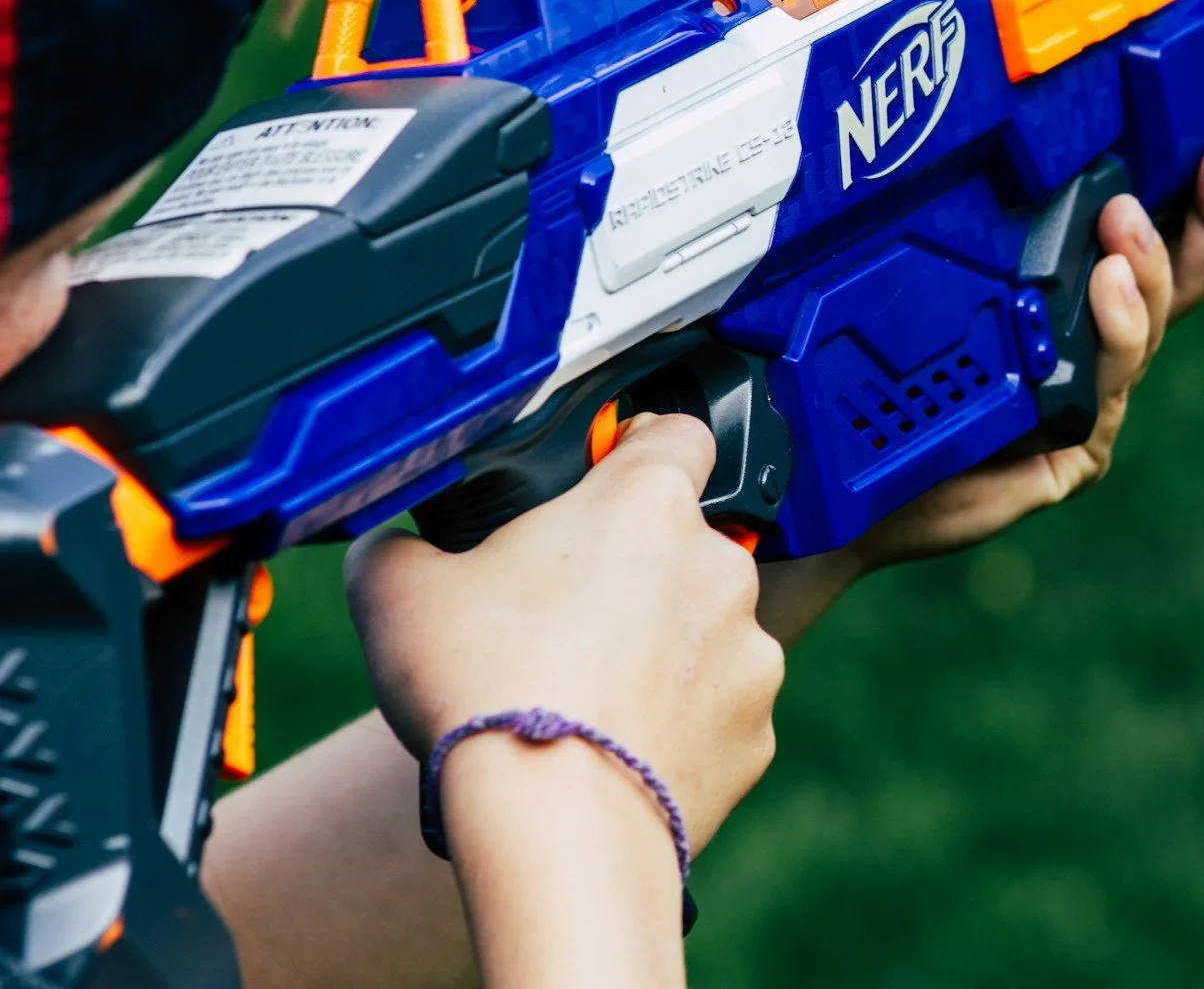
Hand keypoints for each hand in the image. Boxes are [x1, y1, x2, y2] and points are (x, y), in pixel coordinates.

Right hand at [346, 413, 782, 855]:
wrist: (550, 825)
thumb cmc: (483, 689)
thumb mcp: (398, 591)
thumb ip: (401, 547)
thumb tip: (394, 547)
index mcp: (646, 504)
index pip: (678, 434)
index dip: (639, 448)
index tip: (604, 477)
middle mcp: (717, 565)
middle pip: (682, 546)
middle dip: (634, 573)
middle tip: (562, 619)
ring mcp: (749, 651)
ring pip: (704, 634)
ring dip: (661, 653)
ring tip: (584, 698)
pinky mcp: (755, 732)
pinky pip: (717, 715)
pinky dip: (678, 728)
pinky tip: (617, 752)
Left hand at [755, 135, 1203, 638]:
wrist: (839, 479)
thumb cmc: (882, 375)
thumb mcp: (930, 274)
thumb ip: (979, 219)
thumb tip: (996, 123)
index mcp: (1074, 291)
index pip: (1161, 234)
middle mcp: (1095, 343)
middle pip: (1184, 281)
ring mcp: (1090, 399)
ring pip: (1145, 329)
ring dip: (1147, 270)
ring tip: (1126, 228)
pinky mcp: (1071, 451)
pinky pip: (1105, 393)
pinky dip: (1113, 338)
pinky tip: (1108, 293)